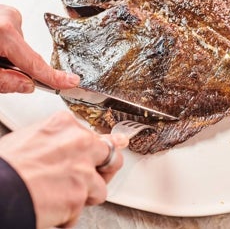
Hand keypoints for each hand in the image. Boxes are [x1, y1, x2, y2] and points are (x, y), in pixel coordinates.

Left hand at [0, 4, 79, 92]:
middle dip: (16, 65)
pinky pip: (9, 32)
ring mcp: (2, 12)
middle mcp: (6, 19)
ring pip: (16, 43)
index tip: (71, 82)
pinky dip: (3, 43)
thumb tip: (26, 85)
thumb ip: (5, 81)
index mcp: (3, 33)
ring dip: (6, 53)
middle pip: (25, 53)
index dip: (54, 77)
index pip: (35, 63)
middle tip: (0, 71)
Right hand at [0, 111, 128, 227]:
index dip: (92, 150)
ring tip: (63, 197)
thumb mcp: (30, 139)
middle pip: (110, 155)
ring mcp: (82, 170)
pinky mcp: (80, 195)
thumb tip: (69, 144)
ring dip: (85, 195)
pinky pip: (82, 209)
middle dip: (104, 168)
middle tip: (90, 177)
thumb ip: (58, 140)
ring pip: (101, 186)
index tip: (101, 153)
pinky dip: (69, 214)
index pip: (93, 135)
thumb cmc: (4, 167)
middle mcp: (79, 143)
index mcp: (64, 125)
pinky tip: (53, 209)